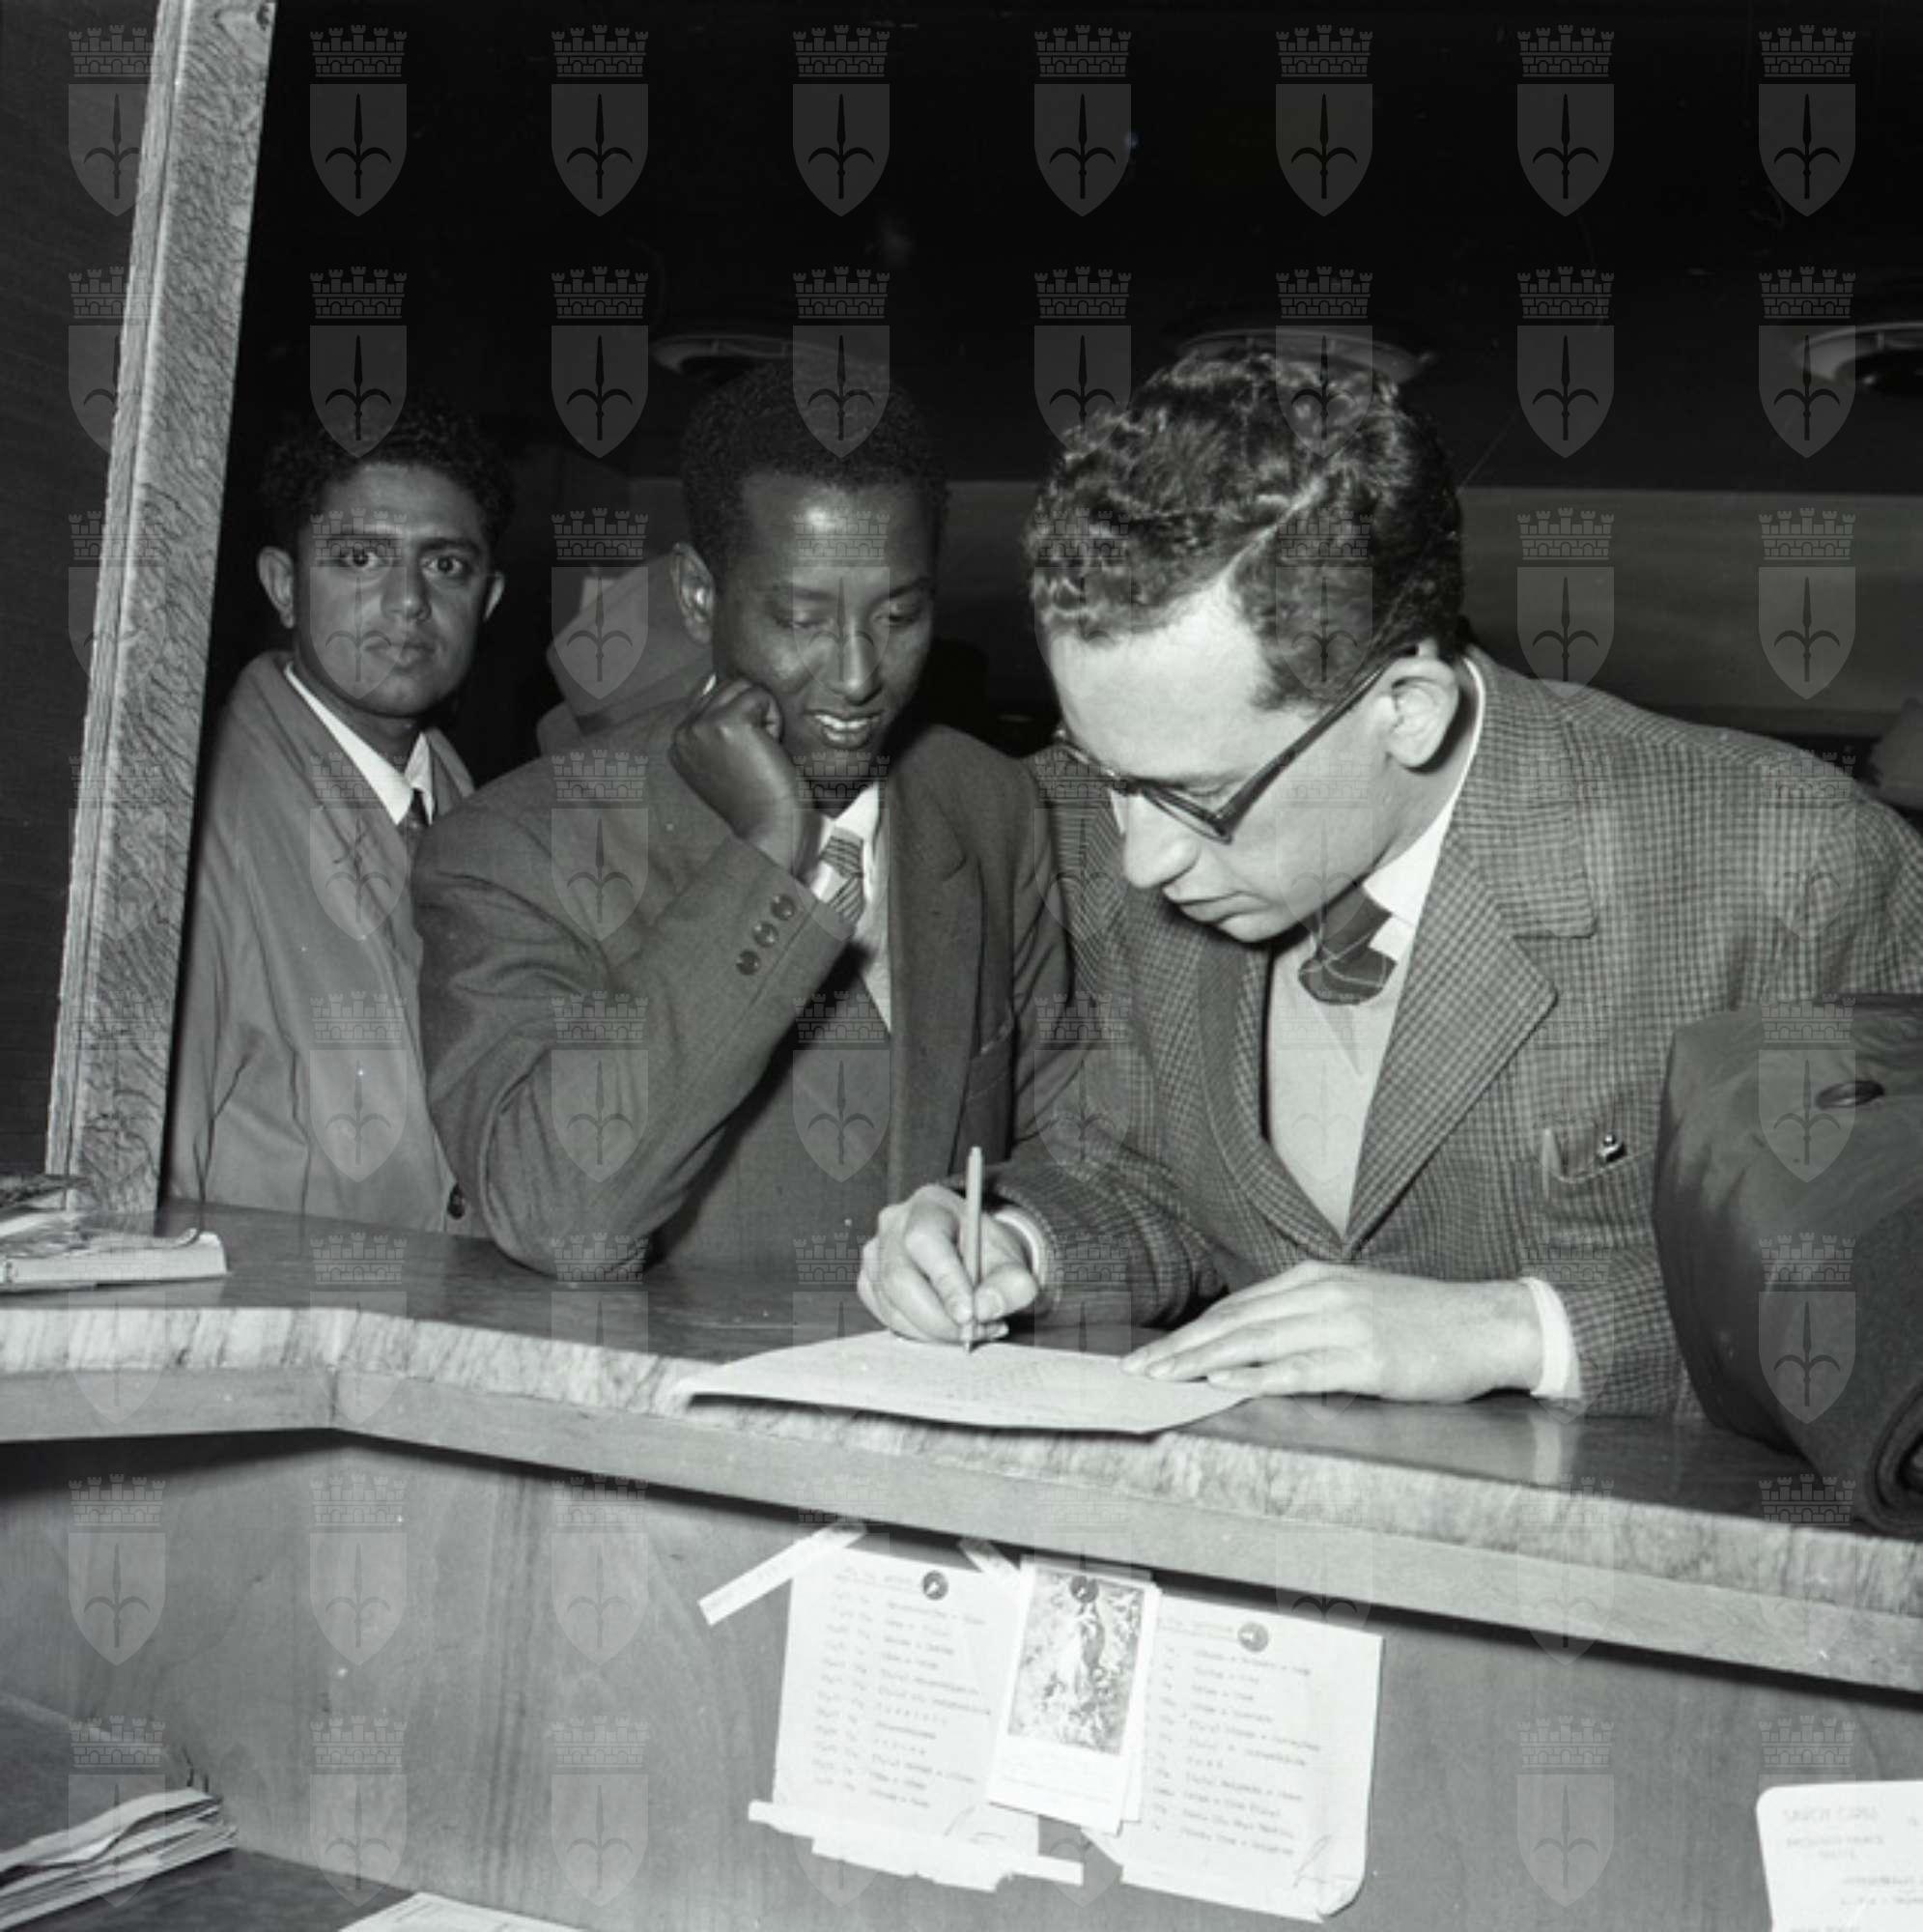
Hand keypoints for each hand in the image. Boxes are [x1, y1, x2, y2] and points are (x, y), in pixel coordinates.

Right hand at [669, 677, 810, 876]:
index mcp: (678, 742)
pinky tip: (769, 750)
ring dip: (764, 715)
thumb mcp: (723, 760)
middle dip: (753, 714)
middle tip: (757, 755)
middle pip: (728, 687)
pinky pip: (761, 696)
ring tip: (762, 751)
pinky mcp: (726, 722)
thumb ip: (713, 725)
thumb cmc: (758, 799)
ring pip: (744, 688)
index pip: (710, 695)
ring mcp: (701, 726)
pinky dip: (775, 720)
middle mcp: (683, 732)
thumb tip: (715, 678)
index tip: (745, 756)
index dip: (741, 716)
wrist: (769, 828)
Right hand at [859, 1184, 1034, 1344]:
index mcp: (928, 1206)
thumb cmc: (985, 1251)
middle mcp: (893, 1226)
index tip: (969, 1316)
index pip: (924, 1241)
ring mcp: (875, 1254)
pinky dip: (918, 1333)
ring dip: (933, 1331)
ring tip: (971, 1330)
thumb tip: (984, 1309)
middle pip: (899, 1278)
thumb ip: (1011, 1284)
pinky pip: (887, 1317)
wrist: (970, 1253)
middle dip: (938, 1318)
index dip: (945, 1283)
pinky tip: (947, 1328)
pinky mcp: (869, 1282)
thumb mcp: (1012, 1260)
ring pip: (891, 1305)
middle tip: (973, 1334)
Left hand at [1121, 1264, 1542, 1404]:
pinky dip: (1256, 1378)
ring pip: (1255, 1344)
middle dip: (1180, 1348)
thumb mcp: (1354, 1303)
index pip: (1236, 1308)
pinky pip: (1300, 1370)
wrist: (1488, 1324)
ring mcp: (1342, 1325)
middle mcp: (1319, 1295)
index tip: (1154, 1353)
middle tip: (1137, 1371)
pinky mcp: (1365, 1360)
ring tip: (1163, 1379)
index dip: (1191, 1332)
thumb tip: (1254, 1342)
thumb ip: (1305, 1316)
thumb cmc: (1422, 1323)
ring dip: (1202, 1363)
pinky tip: (1225, 1387)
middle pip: (1233, 1323)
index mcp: (1313, 1279)